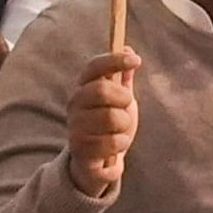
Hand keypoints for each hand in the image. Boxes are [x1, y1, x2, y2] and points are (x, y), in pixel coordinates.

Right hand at [62, 48, 137, 198]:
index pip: (94, 67)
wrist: (97, 162)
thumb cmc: (109, 126)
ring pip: (111, 118)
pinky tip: (116, 145)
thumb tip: (129, 49)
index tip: (137, 60)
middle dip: (123, 98)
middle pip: (101, 90)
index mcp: (83, 88)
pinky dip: (121, 143)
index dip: (114, 60)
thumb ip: (122, 77)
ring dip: (125, 125)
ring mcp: (75, 127)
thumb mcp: (119, 100)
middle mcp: (75, 105)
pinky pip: (112, 142)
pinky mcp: (80, 149)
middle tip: (127, 105)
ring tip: (120, 130)